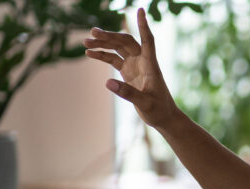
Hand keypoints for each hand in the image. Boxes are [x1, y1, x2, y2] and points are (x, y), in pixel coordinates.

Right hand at [84, 8, 177, 128]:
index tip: (140, 10)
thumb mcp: (145, 103)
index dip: (143, 26)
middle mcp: (143, 62)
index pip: (148, 41)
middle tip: (92, 33)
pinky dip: (102, 55)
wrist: (163, 118)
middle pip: (126, 41)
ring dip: (103, 44)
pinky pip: (114, 59)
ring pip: (118, 48)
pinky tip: (89, 53)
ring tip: (86, 42)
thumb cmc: (159, 110)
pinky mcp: (129, 72)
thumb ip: (128, 93)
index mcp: (151, 65)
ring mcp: (135, 65)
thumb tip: (107, 82)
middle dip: (110, 36)